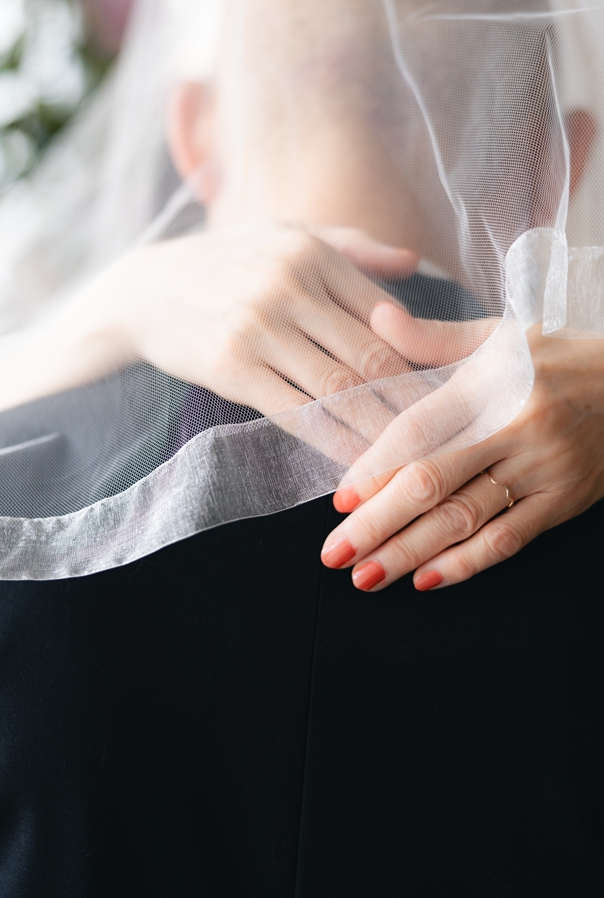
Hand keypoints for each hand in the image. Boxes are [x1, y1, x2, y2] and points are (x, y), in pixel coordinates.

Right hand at [0, 223, 417, 437]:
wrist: (142, 291)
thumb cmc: (223, 263)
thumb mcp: (283, 235)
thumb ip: (351, 246)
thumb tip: (413, 261)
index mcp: (312, 253)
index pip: (386, 313)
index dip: (425, 357)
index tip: (455, 390)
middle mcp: (289, 285)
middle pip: (371, 354)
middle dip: (416, 402)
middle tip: (451, 435)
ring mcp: (259, 327)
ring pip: (339, 389)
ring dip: (381, 429)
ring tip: (415, 457)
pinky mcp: (232, 367)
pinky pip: (295, 412)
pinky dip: (331, 440)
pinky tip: (354, 460)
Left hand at [320, 306, 603, 591]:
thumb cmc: (558, 354)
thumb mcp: (499, 335)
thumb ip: (432, 338)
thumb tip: (376, 318)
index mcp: (491, 383)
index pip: (419, 431)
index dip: (374, 468)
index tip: (340, 500)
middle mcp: (516, 427)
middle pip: (433, 482)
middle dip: (378, 523)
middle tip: (334, 553)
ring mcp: (542, 468)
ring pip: (465, 518)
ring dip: (410, 552)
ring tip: (366, 575)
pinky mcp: (564, 500)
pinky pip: (509, 539)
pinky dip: (465, 563)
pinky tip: (425, 580)